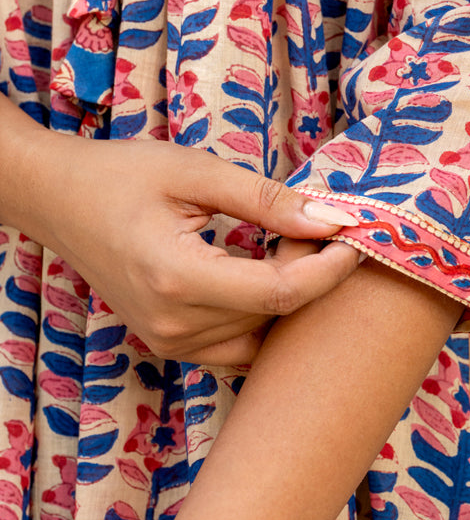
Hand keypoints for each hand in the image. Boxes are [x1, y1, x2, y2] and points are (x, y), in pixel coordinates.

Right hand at [7, 118, 359, 364]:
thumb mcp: (197, 172)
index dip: (330, 270)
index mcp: (177, 278)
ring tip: (282, 242)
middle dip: (311, 273)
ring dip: (288, 296)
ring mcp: (170, 343)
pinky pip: (238, 347)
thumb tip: (331, 221)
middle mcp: (174, 325)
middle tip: (315, 225)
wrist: (60, 201)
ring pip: (262, 337)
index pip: (280, 294)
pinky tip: (263, 272)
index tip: (359, 237)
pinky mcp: (170, 346)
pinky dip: (263, 316)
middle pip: (275, 316)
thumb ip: (267, 200)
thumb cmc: (123, 175)